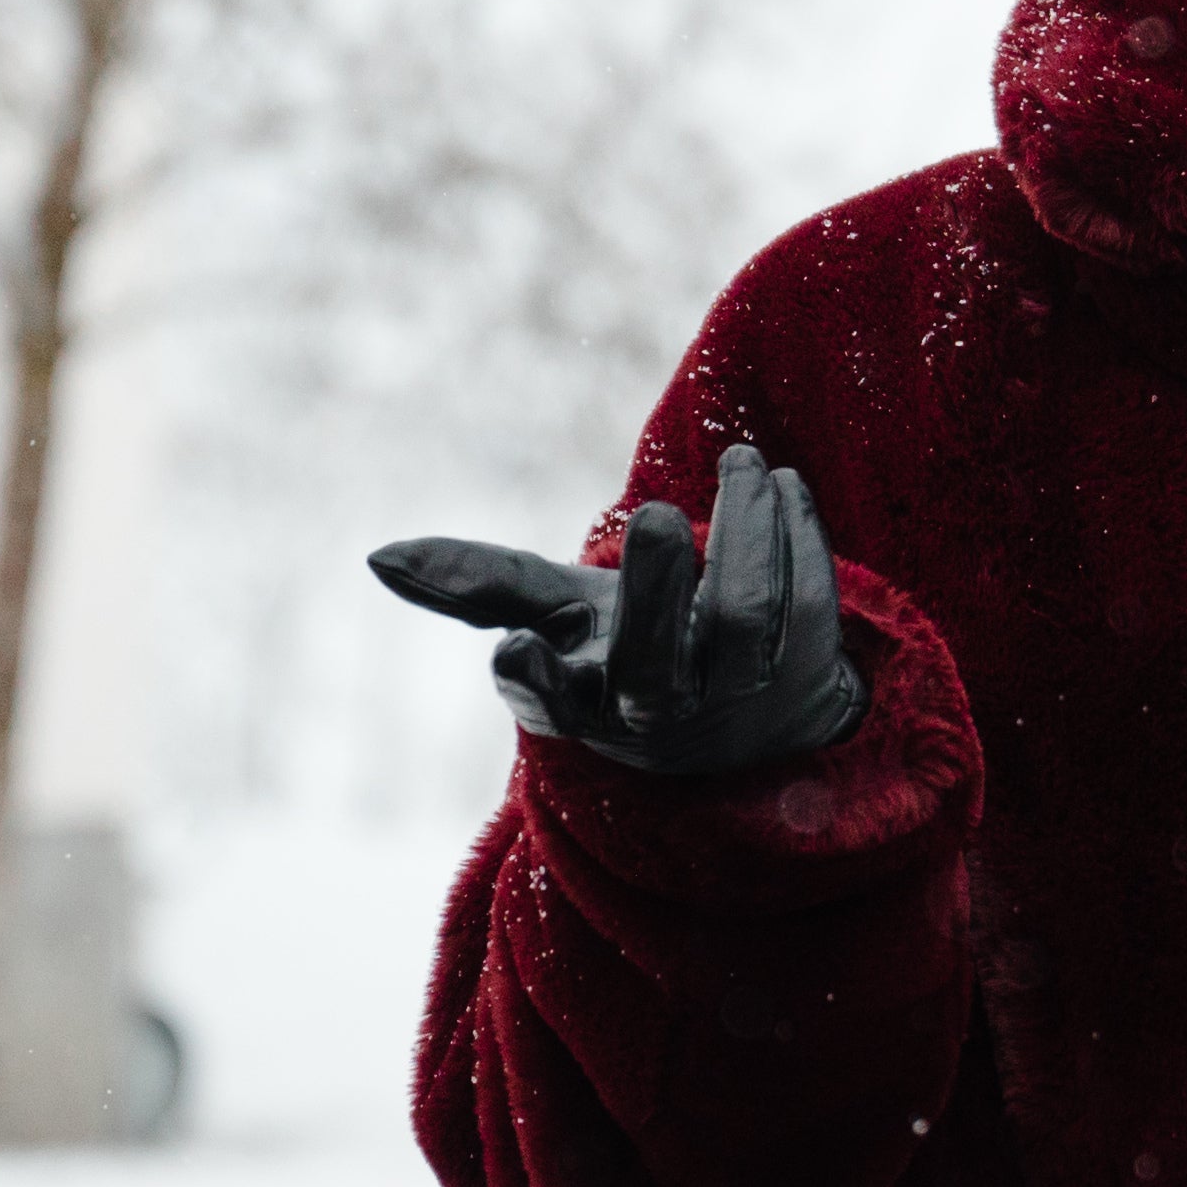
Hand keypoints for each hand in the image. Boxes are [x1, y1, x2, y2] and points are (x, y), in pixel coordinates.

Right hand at [367, 442, 864, 776]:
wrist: (751, 722)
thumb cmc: (629, 651)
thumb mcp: (557, 620)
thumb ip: (478, 586)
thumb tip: (376, 557)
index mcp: (582, 701)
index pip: (545, 701)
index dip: (529, 679)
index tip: (515, 650)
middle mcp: (658, 713)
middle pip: (655, 665)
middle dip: (654, 586)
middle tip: (657, 514)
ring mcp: (737, 701)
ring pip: (745, 622)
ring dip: (747, 535)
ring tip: (745, 464)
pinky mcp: (808, 679)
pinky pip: (810, 607)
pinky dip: (799, 539)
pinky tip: (784, 487)